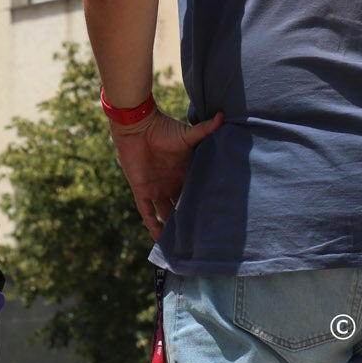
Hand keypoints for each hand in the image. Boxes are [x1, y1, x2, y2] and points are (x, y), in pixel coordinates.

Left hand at [109, 108, 222, 240]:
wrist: (137, 126)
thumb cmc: (163, 128)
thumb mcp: (187, 134)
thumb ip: (205, 130)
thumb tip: (224, 116)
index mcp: (185, 173)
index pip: (196, 193)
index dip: (203, 205)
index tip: (217, 221)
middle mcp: (172, 183)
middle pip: (182, 207)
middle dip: (190, 221)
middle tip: (203, 239)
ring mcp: (156, 188)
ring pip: (165, 214)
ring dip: (172, 228)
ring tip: (183, 246)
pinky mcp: (141, 190)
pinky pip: (146, 213)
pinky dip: (152, 226)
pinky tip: (160, 242)